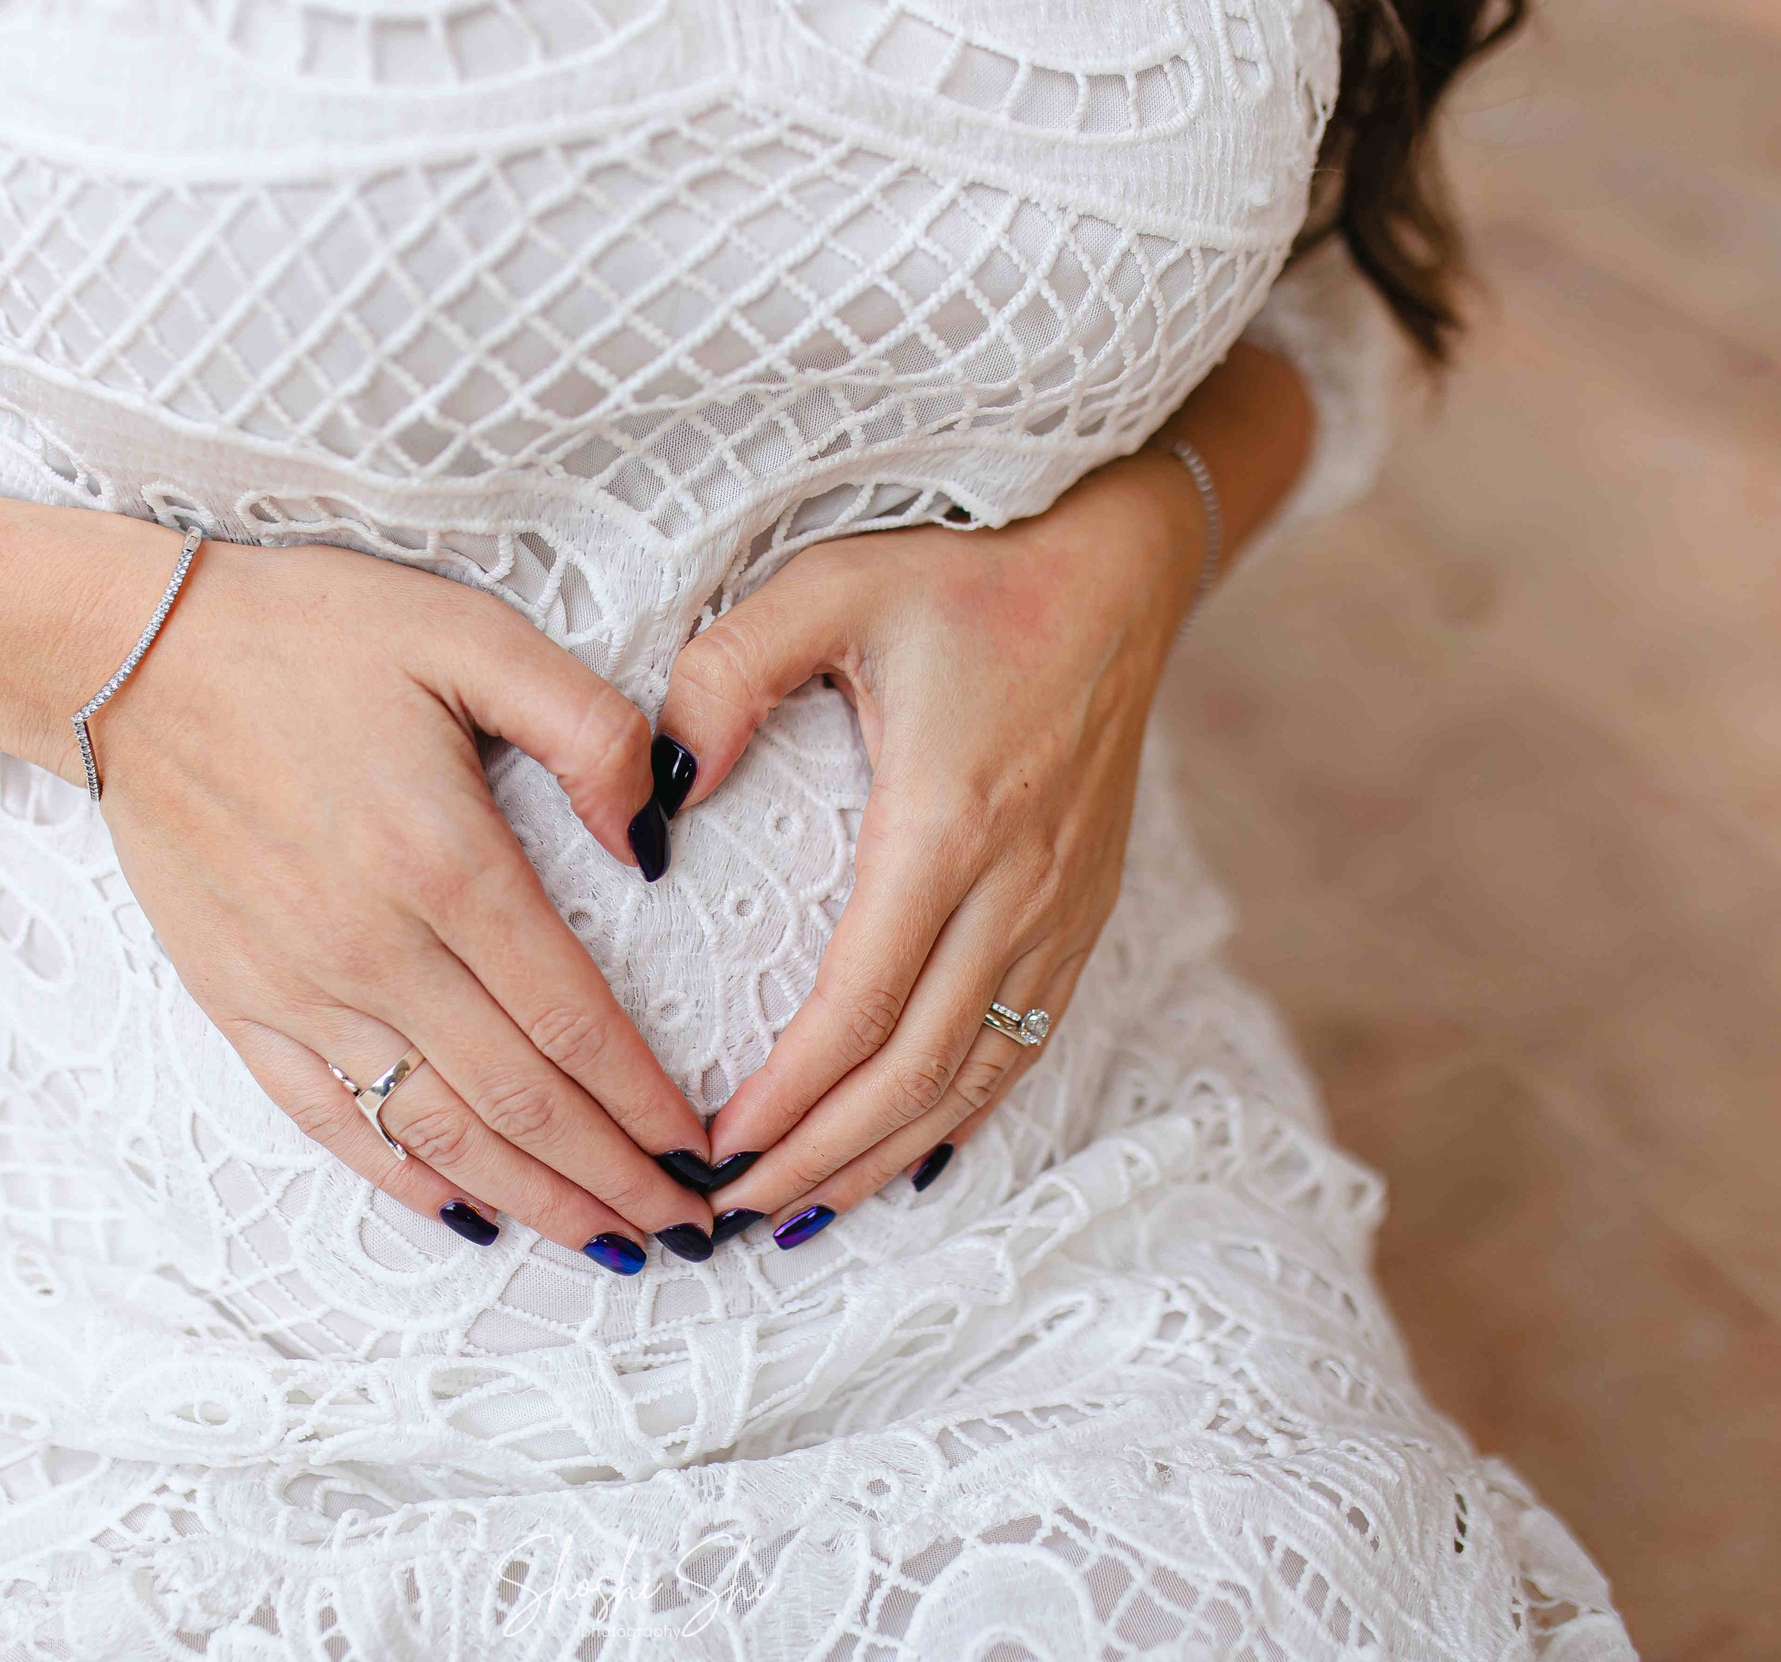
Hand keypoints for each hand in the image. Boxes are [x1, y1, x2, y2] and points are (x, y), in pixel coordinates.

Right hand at [76, 539, 716, 1270]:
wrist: (130, 655)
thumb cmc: (310, 633)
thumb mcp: (473, 635)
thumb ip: (589, 730)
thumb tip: (657, 845)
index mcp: (446, 863)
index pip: (575, 1020)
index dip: (650, 1100)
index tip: (708, 1151)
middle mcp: (374, 949)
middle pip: (521, 1100)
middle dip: (617, 1175)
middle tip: (690, 1231)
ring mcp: (299, 988)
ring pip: (438, 1131)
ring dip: (534, 1198)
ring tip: (608, 1244)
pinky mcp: (239, 1002)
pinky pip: (331, 1119)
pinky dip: (404, 1179)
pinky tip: (467, 1215)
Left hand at [657, 452, 1210, 1243]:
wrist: (1118, 567)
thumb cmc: (963, 572)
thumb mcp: (828, 587)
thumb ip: (726, 674)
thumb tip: (662, 794)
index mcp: (947, 822)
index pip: (860, 1005)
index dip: (788, 1096)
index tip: (713, 1148)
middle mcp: (1019, 887)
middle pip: (916, 1070)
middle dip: (821, 1155)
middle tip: (733, 1212)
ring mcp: (1064, 908)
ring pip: (977, 1075)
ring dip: (884, 1153)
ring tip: (802, 1210)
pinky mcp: (1084, 910)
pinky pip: (1025, 1044)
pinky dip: (959, 1114)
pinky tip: (906, 1155)